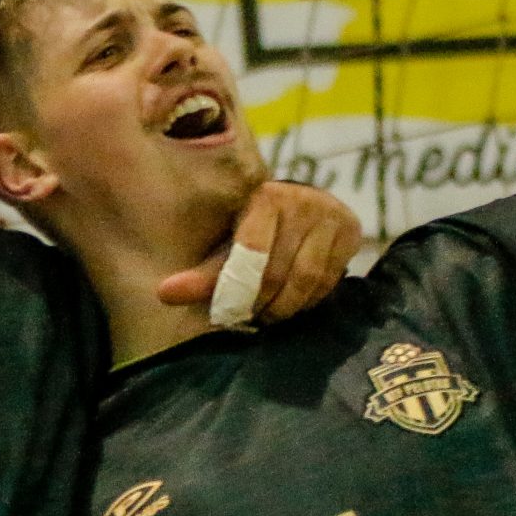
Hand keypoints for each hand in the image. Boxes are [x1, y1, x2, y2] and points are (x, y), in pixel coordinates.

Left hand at [156, 180, 362, 319]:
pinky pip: (329, 282)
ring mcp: (331, 215)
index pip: (251, 250)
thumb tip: (163, 294)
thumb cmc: (255, 230)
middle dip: (258, 303)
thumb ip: (203, 274)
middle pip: (278, 272)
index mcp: (264, 197)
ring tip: (267, 314)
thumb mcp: (227, 247)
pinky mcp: (352, 231)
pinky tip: (293, 303)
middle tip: (246, 317)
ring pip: (307, 281)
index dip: (236, 288)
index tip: (224, 312)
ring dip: (284, 307)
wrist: (302, 208)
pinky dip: (308, 302)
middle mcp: (302, 201)